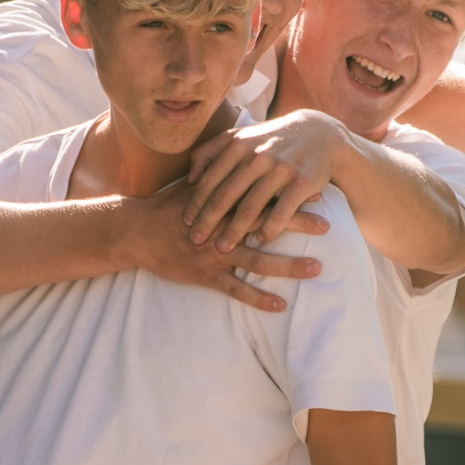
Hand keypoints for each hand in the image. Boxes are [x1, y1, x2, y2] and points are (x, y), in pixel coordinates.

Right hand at [120, 186, 325, 313]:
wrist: (136, 231)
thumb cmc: (166, 207)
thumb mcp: (192, 185)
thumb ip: (219, 175)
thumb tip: (242, 159)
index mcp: (224, 203)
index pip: (263, 196)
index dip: (289, 195)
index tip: (317, 193)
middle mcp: (224, 227)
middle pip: (267, 224)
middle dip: (298, 225)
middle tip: (329, 226)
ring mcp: (216, 253)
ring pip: (258, 261)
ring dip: (289, 266)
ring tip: (317, 268)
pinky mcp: (205, 275)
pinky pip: (236, 289)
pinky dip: (259, 298)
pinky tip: (281, 305)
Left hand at [183, 110, 351, 252]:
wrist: (319, 133)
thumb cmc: (271, 140)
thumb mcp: (240, 137)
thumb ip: (211, 151)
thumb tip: (191, 178)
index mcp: (238, 145)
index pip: (210, 179)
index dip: (196, 203)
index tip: (185, 223)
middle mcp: (257, 155)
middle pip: (226, 195)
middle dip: (208, 221)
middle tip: (195, 241)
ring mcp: (280, 169)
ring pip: (251, 206)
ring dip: (234, 231)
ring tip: (222, 248)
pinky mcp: (302, 182)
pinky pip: (282, 211)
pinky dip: (269, 228)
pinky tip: (259, 240)